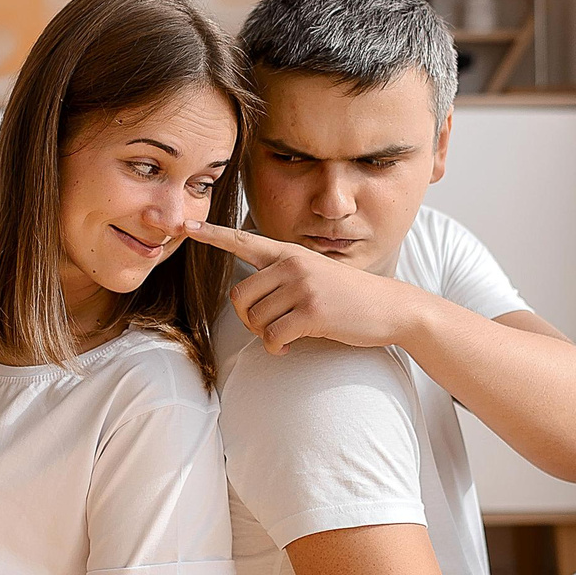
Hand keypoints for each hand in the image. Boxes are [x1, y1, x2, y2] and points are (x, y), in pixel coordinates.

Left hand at [181, 221, 427, 354]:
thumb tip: (249, 303)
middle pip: (240, 297)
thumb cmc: (348, 297)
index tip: (185, 225)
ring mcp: (303, 287)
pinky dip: (276, 348)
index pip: (244, 241)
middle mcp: (293, 265)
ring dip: (265, 336)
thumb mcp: (315, 275)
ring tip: (285, 336)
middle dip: (248, 320)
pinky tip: (288, 347)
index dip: (212, 235)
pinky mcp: (312, 311)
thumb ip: (282, 278)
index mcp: (289, 254)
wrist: (390, 307)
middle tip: (267, 328)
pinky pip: (273, 337)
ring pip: (255, 320)